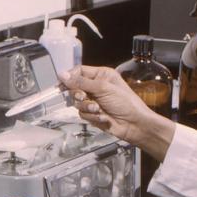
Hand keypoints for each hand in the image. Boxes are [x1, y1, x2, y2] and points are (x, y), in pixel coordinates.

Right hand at [60, 65, 174, 161]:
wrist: (134, 124)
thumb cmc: (126, 103)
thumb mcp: (103, 88)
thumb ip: (81, 82)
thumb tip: (62, 75)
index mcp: (101, 75)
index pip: (79, 71)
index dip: (70, 77)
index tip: (61, 83)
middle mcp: (96, 86)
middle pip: (74, 87)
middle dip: (78, 94)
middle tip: (84, 97)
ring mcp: (94, 100)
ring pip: (77, 102)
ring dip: (87, 107)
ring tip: (98, 109)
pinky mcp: (93, 113)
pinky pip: (82, 113)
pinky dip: (91, 116)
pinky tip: (103, 116)